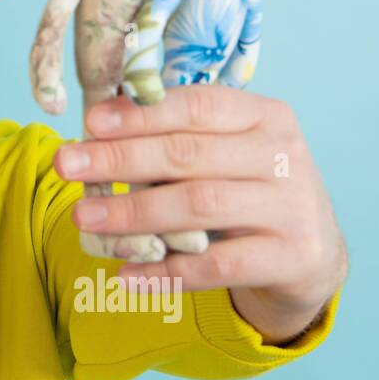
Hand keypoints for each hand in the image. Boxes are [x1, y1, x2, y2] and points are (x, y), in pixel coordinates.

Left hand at [52, 85, 347, 344]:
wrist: (312, 252)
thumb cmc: (248, 188)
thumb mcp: (225, 152)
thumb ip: (175, 137)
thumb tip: (96, 129)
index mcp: (264, 116)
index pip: (196, 106)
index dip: (140, 115)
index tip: (89, 123)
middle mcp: (283, 155)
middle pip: (188, 154)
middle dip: (120, 159)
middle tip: (66, 166)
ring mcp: (292, 207)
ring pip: (199, 206)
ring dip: (134, 213)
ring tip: (85, 218)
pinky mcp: (293, 257)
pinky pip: (218, 266)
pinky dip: (167, 271)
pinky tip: (125, 272)